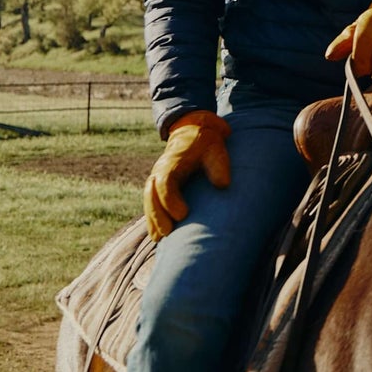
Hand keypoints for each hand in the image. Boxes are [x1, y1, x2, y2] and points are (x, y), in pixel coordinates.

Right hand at [143, 111, 231, 240]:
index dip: (171, 200)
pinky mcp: (159, 186)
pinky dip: (152, 218)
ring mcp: (156, 178)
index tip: (183, 215)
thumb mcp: (216, 149)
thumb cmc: (207, 143)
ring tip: (159, 240)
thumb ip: (218, 165)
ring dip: (153, 220)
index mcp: (171, 162)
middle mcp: (159, 171)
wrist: (193, 131)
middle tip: (167, 234)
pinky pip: (151, 203)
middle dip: (157, 215)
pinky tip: (157, 236)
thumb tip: (223, 185)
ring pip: (148, 201)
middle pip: (151, 195)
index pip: (165, 183)